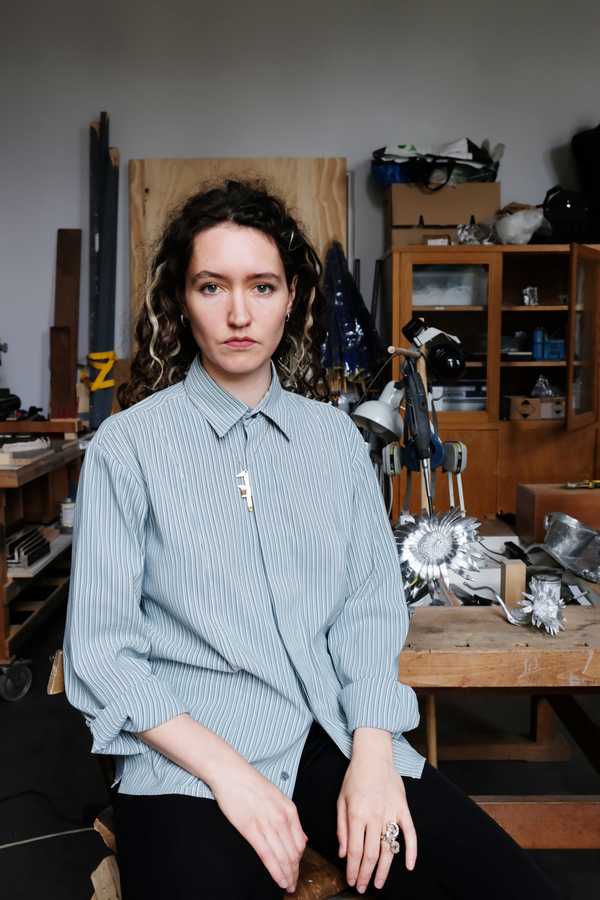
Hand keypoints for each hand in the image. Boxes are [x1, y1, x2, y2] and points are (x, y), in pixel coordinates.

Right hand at [211, 758, 307, 892]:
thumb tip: (303, 839)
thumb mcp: (278, 798)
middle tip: (293, 884)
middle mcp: (282, 818)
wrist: (231, 773)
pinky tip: (279, 880)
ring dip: (287, 875)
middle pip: (294, 853)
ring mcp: (267, 824)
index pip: (300, 843)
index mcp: (290, 810)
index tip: (295, 870)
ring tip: (287, 886)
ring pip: (283, 857)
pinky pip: (268, 856)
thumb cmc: (252, 785)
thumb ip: (291, 819)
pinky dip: (276, 871)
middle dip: (295, 872)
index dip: (299, 861)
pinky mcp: (251, 829)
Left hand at [337, 739, 416, 892]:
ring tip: (379, 883)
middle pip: (371, 854)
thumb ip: (342, 828)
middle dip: (366, 874)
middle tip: (362, 887)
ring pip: (389, 849)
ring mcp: (391, 813)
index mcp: (357, 814)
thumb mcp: (341, 800)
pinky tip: (408, 866)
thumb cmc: (354, 777)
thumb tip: (343, 853)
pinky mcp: (403, 808)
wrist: (373, 755)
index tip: (351, 881)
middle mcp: (374, 817)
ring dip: (384, 870)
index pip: (355, 851)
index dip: (353, 869)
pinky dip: (411, 851)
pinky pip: (410, 833)